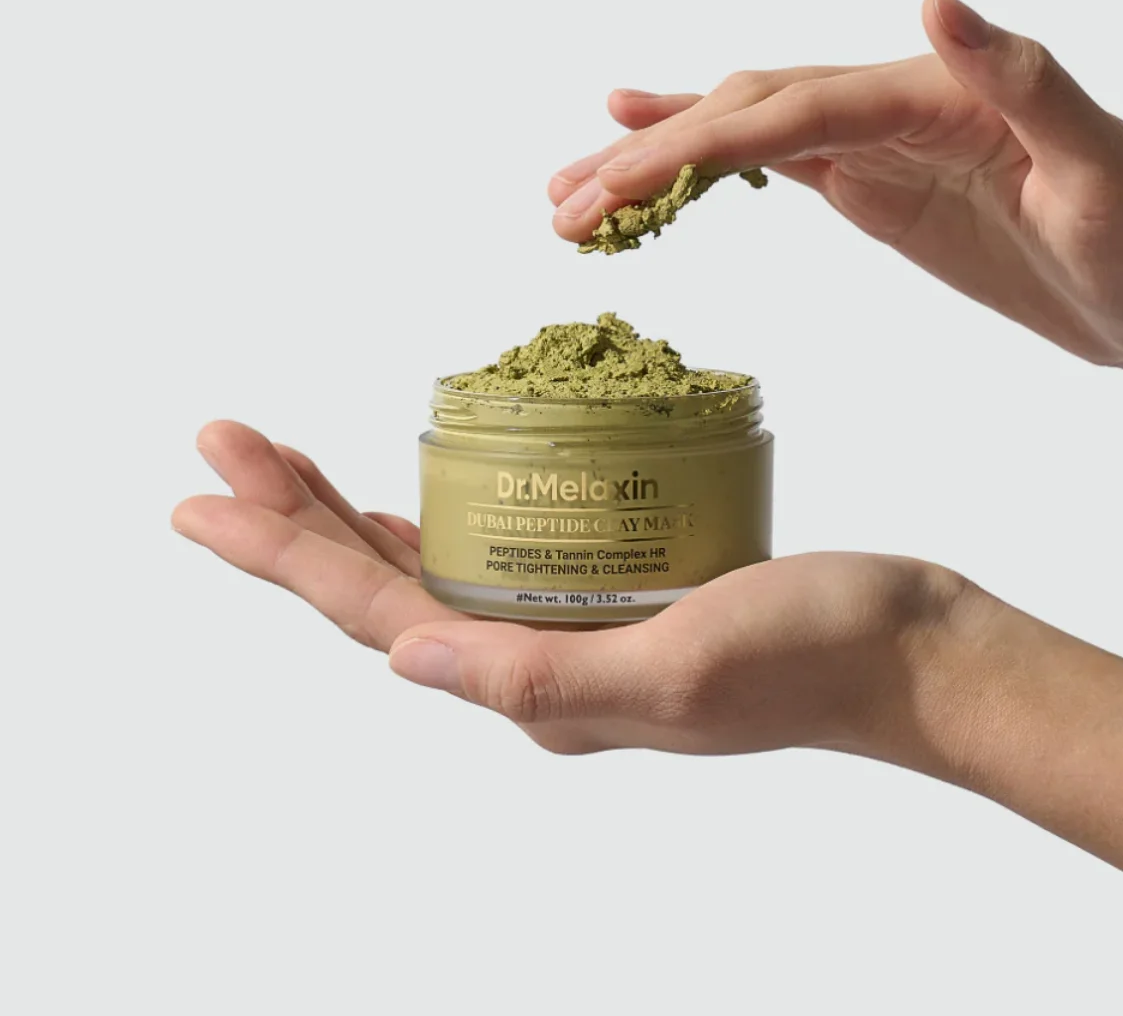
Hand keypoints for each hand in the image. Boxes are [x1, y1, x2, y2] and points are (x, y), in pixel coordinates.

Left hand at [175, 421, 1122, 906]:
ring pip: (428, 568)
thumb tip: (404, 666)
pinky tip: (421, 485)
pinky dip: (439, 514)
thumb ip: (543, 677)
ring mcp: (576, 628)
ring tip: (286, 458)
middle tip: (222, 439)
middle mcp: (540, 666)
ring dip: (349, 513)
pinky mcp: (616, 593)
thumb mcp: (682, 668)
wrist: (912, 651)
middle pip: (381, 588)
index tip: (203, 487)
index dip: (282, 553)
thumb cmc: (817, 655)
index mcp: (539, 688)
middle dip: (291, 517)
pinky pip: (496, 552)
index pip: (376, 615)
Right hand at [549, 0, 1122, 408]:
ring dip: (658, 159)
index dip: (695, 142)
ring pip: (745, 136)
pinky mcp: (875, 189)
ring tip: (574, 189)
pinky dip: (710, 173)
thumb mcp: (1100, 165)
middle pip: (745, 113)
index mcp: (937, 94)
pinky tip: (664, 175)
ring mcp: (878, 148)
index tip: (614, 181)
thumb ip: (1017, 76)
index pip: (789, 109)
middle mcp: (894, 106)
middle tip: (563, 199)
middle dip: (649, 154)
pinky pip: (775, 170)